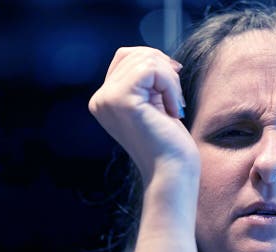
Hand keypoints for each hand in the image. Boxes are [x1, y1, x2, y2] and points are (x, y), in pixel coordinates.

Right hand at [88, 47, 200, 194]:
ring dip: (170, 81)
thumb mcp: (154, 103)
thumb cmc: (169, 145)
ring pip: (146, 59)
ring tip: (174, 107)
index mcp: (104, 101)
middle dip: (164, 71)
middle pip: (135, 54)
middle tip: (175, 99)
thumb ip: (146, 81)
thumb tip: (156, 55)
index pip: (126, 57)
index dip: (156, 65)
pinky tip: (173, 110)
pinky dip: (170, 85)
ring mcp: (107, 99)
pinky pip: (151, 69)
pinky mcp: (121, 100)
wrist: (172, 174)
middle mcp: (100, 99)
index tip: (172, 89)